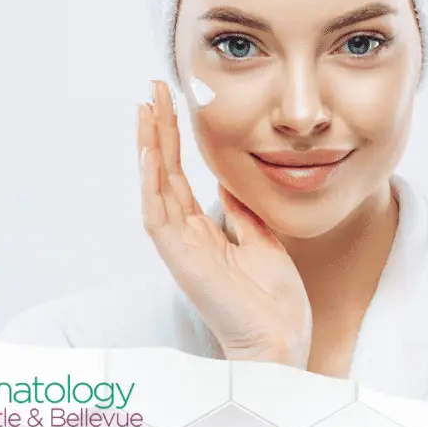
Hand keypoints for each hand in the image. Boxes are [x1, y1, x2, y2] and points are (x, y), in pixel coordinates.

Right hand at [137, 80, 311, 368]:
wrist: (281, 337)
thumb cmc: (272, 298)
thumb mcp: (260, 238)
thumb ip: (239, 210)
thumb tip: (227, 179)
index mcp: (201, 230)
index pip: (178, 175)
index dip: (172, 139)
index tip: (169, 102)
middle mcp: (184, 234)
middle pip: (161, 172)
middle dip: (157, 129)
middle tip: (152, 89)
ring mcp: (179, 247)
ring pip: (153, 187)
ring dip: (148, 146)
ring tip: (146, 107)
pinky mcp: (181, 259)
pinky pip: (157, 215)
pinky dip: (151, 183)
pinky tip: (151, 152)